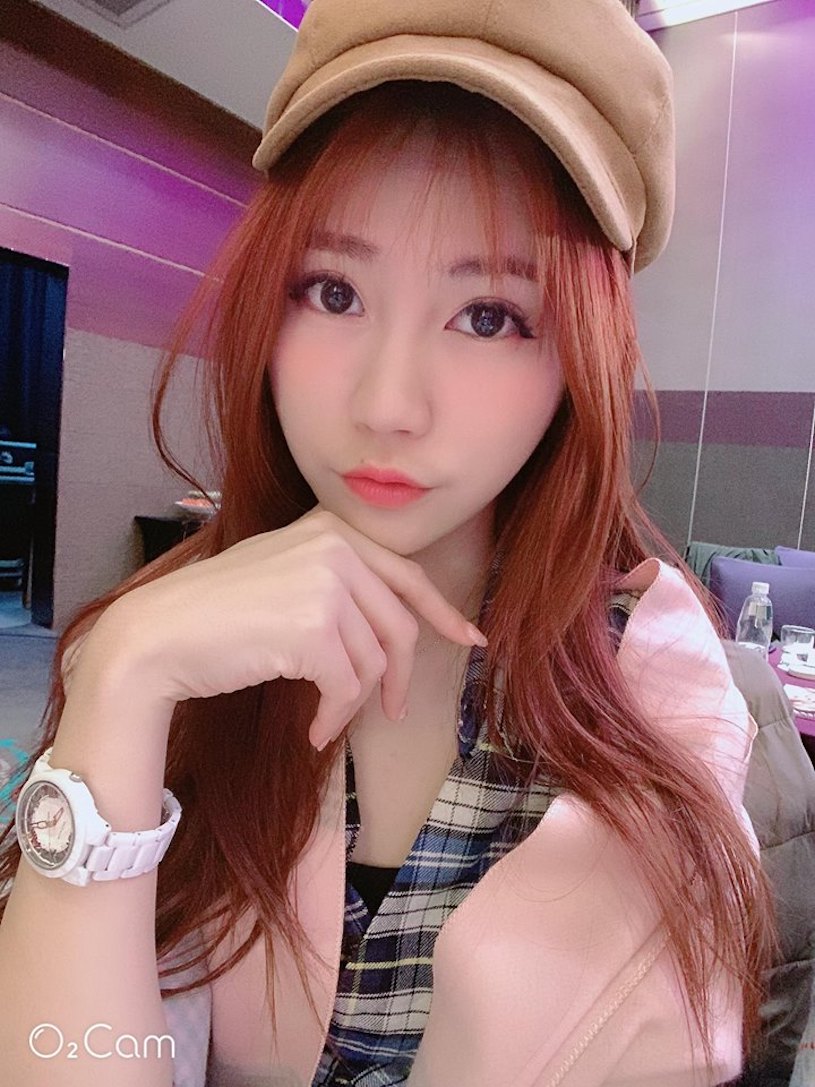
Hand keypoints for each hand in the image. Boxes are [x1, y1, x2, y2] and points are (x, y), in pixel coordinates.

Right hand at [86, 508, 486, 750]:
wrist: (160, 634)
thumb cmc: (216, 614)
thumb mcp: (285, 575)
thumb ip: (339, 583)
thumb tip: (396, 627)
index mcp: (331, 529)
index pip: (405, 575)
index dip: (441, 612)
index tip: (468, 639)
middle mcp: (335, 547)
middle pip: (398, 626)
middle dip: (400, 677)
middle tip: (392, 711)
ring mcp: (326, 584)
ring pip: (374, 662)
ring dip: (355, 704)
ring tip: (327, 720)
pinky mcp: (314, 628)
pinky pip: (348, 687)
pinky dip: (335, 717)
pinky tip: (315, 730)